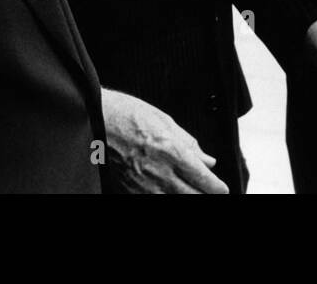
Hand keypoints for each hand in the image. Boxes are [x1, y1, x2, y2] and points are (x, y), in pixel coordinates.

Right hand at [101, 88, 228, 193]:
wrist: (94, 120)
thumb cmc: (128, 114)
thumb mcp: (165, 121)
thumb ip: (189, 143)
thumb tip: (208, 160)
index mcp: (173, 151)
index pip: (205, 180)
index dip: (217, 187)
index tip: (221, 188)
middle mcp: (161, 173)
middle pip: (194, 196)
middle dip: (206, 195)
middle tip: (210, 191)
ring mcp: (145, 186)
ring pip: (177, 201)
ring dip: (187, 196)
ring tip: (190, 190)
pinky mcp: (131, 192)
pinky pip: (155, 201)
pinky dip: (166, 198)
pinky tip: (169, 192)